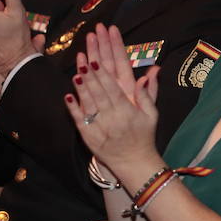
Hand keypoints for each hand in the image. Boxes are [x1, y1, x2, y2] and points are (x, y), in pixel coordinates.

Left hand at [63, 24, 162, 179]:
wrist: (133, 162)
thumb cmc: (143, 136)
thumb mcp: (151, 115)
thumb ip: (148, 94)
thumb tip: (148, 74)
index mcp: (127, 111)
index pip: (113, 89)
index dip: (103, 75)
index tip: (96, 61)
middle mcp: (112, 118)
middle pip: (99, 92)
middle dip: (90, 74)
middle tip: (83, 58)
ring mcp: (99, 127)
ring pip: (88, 103)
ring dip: (81, 87)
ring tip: (76, 72)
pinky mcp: (88, 136)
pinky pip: (79, 120)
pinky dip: (73, 108)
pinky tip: (68, 95)